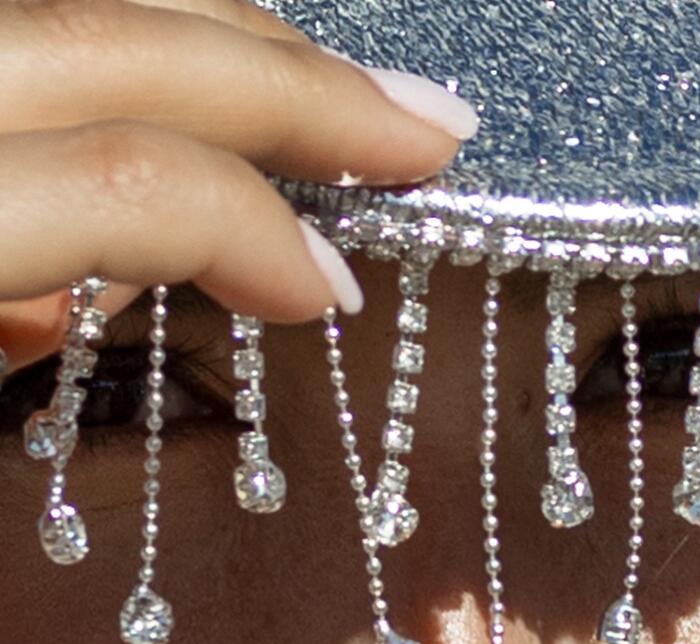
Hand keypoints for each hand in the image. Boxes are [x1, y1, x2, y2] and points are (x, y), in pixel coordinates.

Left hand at [0, 0, 477, 365]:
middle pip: (131, 39)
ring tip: (347, 90)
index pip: (132, 184)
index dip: (257, 232)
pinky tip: (222, 58)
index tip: (330, 296)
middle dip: (306, 88)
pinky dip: (156, 30)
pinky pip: (59, 9)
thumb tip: (115, 275)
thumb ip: (30, 328)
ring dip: (246, 36)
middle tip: (432, 130)